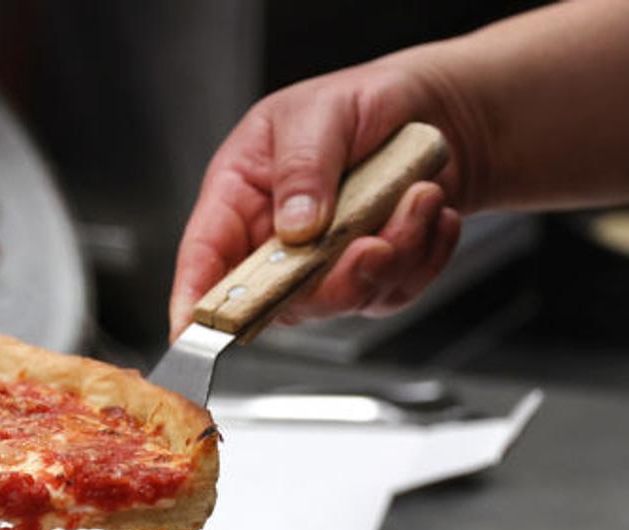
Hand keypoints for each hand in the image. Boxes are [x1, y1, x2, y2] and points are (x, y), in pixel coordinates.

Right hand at [169, 61, 470, 336]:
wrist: (434, 108)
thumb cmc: (363, 100)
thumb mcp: (320, 112)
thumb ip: (302, 167)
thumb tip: (293, 227)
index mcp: (240, 194)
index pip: (205, 256)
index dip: (195, 297)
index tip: (193, 329)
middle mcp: (274, 240)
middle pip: (278, 299)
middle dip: (334, 280)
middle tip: (374, 243)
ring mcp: (321, 266)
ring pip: (343, 299)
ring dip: (394, 254)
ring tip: (421, 196)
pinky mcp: (369, 276)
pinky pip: (393, 292)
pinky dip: (424, 255)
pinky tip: (432, 211)